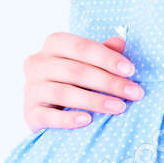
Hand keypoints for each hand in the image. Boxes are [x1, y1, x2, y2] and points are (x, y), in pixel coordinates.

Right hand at [23, 31, 143, 129]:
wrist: (44, 106)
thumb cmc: (71, 79)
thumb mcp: (86, 62)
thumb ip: (102, 52)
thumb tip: (120, 42)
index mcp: (53, 44)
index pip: (82, 47)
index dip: (107, 58)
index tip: (131, 71)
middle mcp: (38, 63)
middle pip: (76, 71)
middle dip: (109, 82)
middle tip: (134, 93)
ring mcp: (31, 88)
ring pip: (64, 93)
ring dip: (95, 101)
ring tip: (119, 108)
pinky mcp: (29, 112)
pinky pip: (49, 116)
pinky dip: (68, 119)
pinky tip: (88, 121)